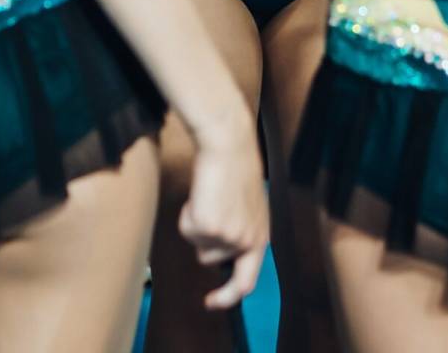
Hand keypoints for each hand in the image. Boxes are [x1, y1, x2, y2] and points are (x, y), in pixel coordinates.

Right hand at [178, 123, 268, 309]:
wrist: (229, 147)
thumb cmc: (237, 169)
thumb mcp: (249, 208)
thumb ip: (242, 231)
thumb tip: (225, 248)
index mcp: (260, 237)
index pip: (247, 281)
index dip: (228, 297)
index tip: (212, 301)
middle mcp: (246, 241)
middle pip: (211, 259)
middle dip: (203, 240)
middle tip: (202, 216)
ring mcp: (227, 236)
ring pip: (197, 244)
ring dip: (197, 223)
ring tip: (210, 196)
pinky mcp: (208, 226)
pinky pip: (186, 229)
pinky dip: (188, 213)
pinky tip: (202, 194)